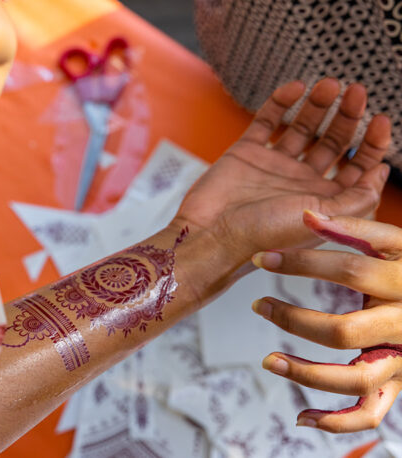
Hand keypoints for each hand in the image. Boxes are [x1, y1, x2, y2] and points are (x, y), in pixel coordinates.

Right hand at [174, 79, 391, 264]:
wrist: (212, 236)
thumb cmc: (265, 237)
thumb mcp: (324, 220)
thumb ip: (358, 197)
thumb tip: (380, 171)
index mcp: (324, 201)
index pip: (358, 166)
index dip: (373, 143)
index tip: (380, 119)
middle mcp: (301, 182)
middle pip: (333, 142)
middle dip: (348, 116)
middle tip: (356, 91)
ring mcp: (273, 165)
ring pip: (303, 127)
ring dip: (318, 105)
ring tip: (330, 84)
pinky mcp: (246, 153)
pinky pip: (267, 121)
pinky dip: (280, 102)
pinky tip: (296, 88)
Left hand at [251, 213, 401, 432]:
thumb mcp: (397, 243)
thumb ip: (355, 228)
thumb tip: (307, 216)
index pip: (349, 271)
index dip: (301, 264)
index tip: (261, 258)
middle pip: (344, 332)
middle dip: (294, 320)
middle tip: (259, 305)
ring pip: (355, 380)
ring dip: (307, 375)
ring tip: (268, 361)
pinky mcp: (398, 384)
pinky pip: (369, 413)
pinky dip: (337, 422)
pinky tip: (302, 418)